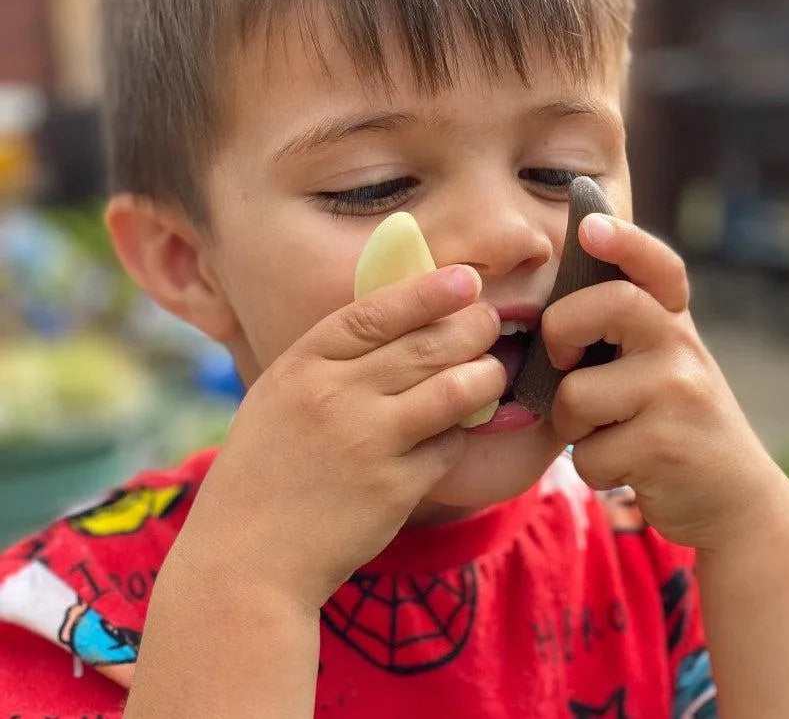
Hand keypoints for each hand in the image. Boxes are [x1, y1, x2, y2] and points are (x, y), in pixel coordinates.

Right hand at [171, 265, 503, 608]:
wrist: (245, 560)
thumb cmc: (264, 469)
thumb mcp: (279, 396)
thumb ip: (331, 360)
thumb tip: (404, 323)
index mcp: (303, 366)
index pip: (377, 312)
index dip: (428, 291)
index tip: (466, 279)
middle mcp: (336, 396)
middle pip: (428, 345)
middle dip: (473, 327)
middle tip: (489, 323)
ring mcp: (368, 443)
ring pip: (455, 390)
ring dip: (486, 376)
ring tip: (491, 372)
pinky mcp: (395, 489)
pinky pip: (449, 446)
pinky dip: (459, 435)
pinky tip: (452, 433)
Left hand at [543, 214, 784, 551]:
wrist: (735, 500)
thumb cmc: (673, 422)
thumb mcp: (661, 364)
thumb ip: (623, 330)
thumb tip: (551, 298)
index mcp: (674, 323)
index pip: (657, 267)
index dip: (625, 240)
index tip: (590, 226)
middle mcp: (682, 348)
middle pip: (608, 304)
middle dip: (561, 331)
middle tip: (563, 362)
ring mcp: (679, 394)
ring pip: (576, 395)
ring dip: (572, 426)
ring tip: (607, 433)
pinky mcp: (665, 446)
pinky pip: (587, 453)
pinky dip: (592, 468)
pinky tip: (627, 467)